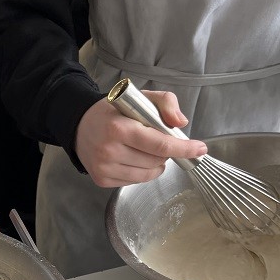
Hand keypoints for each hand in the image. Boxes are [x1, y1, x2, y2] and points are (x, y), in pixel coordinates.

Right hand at [75, 90, 207, 186]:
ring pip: (149, 174)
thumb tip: (180, 123)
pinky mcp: (102, 179)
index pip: (160, 144)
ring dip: (155, 163)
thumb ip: (165, 102)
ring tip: (144, 149)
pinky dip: (142, 171)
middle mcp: (110, 150)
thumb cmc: (113, 112)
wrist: (79, 126)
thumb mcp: (140, 98)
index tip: (200, 148)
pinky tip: (132, 158)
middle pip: (157, 160)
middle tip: (156, 139)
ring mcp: (105, 167)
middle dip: (166, 151)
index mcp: (119, 128)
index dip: (184, 148)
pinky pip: (136, 181)